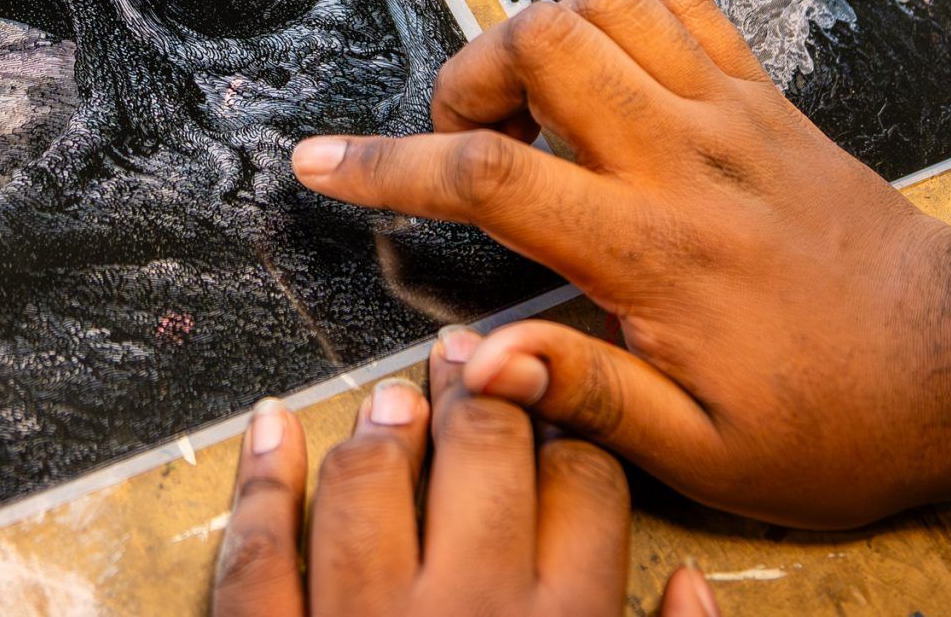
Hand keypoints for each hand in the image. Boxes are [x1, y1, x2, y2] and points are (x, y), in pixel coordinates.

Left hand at [213, 337, 679, 615]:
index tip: (561, 411)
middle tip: (473, 361)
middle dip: (483, 394)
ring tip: (392, 397)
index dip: (575, 434)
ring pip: (369, 482)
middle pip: (482, 452)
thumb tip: (691, 589)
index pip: (589, 486)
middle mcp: (470, 615)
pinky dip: (259, 482)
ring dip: (381, 425)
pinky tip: (270, 430)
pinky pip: (259, 555)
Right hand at [289, 0, 950, 529]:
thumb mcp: (703, 452)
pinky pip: (682, 5)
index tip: (317, 162)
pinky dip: (626, 17)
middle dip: (468, 73)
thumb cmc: (836, 422)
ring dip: (544, 34)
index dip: (386, 164)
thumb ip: (585, 392)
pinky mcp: (767, 97)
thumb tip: (477, 363)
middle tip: (463, 141)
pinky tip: (612, 81)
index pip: (488, 178)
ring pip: (607, 0)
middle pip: (540, 39)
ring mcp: (730, 112)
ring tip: (532, 110)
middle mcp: (683, 157)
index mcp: (649, 249)